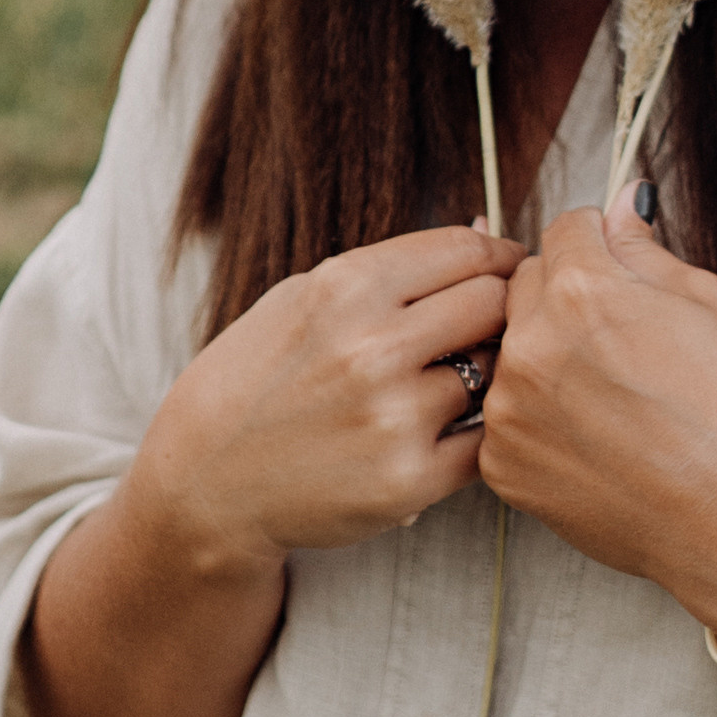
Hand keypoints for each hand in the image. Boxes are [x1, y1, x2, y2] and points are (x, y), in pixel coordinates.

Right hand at [127, 225, 521, 586]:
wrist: (207, 480)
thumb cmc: (260, 378)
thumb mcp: (305, 297)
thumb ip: (394, 269)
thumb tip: (488, 236)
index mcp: (345, 287)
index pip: (466, 251)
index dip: (501, 256)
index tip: (509, 267)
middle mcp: (372, 348)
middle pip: (493, 304)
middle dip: (501, 308)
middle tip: (489, 324)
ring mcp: (393, 418)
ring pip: (494, 372)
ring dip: (484, 372)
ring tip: (448, 379)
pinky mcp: (409, 481)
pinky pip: (484, 441)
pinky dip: (475, 430)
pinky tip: (445, 426)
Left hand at [479, 194, 716, 641]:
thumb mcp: (709, 304)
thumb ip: (644, 251)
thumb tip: (619, 206)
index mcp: (581, 291)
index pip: (564, 230)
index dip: (598, 245)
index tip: (617, 268)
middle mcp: (532, 347)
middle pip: (527, 287)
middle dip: (567, 297)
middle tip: (622, 340)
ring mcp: (510, 413)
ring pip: (513, 353)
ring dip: (548, 360)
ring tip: (614, 398)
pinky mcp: (505, 468)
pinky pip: (509, 417)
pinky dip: (541, 421)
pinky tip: (599, 440)